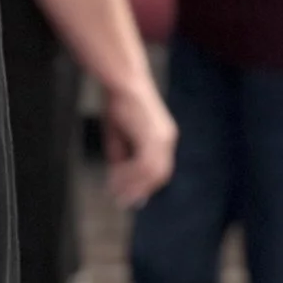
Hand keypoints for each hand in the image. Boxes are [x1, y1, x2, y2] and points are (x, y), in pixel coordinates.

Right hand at [102, 76, 177, 209]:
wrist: (122, 81)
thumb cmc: (118, 102)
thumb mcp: (118, 133)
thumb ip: (120, 155)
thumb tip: (116, 176)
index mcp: (163, 137)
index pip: (159, 169)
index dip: (144, 185)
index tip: (129, 197)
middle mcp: (167, 139)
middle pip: (159, 175)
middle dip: (139, 190)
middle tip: (121, 201)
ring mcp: (162, 138)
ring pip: (151, 173)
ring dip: (132, 184)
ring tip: (115, 190)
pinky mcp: (153, 136)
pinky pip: (143, 164)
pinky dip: (129, 174)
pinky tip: (115, 176)